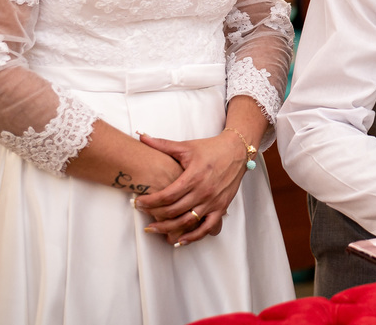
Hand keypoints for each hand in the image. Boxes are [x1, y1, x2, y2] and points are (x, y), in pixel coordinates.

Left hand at [133, 130, 248, 245]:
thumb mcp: (186, 147)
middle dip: (154, 215)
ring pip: (187, 222)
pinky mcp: (221, 208)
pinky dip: (193, 237)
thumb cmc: (211, 149)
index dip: (150, 201)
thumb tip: (141, 135)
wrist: (237, 151)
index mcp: (193, 176)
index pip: (167, 195)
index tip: (138, 202)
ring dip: (168, 229)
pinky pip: (206, 228)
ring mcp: (213, 202)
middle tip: (142, 215)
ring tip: (153, 229)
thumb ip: (162, 144)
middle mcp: (203, 192)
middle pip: (174, 211)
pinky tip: (179, 240)